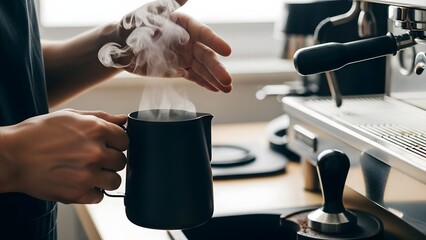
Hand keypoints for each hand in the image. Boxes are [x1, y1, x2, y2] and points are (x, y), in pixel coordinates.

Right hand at [0, 109, 127, 203]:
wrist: (12, 156)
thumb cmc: (38, 133)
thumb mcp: (71, 116)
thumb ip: (101, 117)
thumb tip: (122, 119)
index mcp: (97, 129)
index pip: (125, 140)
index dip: (116, 143)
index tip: (107, 145)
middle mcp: (96, 152)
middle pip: (121, 161)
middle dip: (110, 160)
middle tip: (93, 158)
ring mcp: (88, 174)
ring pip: (115, 181)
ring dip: (104, 177)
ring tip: (88, 172)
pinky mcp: (78, 193)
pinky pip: (99, 196)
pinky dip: (92, 191)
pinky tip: (79, 182)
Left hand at [98, 0, 231, 92]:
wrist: (121, 44)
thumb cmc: (134, 24)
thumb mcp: (149, 12)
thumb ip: (168, 5)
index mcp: (185, 24)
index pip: (204, 33)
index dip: (216, 42)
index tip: (227, 51)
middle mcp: (189, 41)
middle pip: (206, 55)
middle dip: (217, 68)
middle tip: (228, 80)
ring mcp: (186, 56)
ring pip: (203, 68)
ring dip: (216, 79)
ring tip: (227, 89)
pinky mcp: (180, 69)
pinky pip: (195, 77)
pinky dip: (205, 83)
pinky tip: (216, 90)